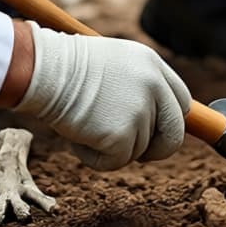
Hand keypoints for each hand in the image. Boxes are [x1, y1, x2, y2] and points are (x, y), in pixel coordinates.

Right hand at [14, 23, 190, 170]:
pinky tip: (78, 137)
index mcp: (152, 64)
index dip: (168, 121)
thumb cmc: (68, 67)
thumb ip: (137, 86)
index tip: (153, 132)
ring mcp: (140, 111)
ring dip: (112, 148)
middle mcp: (153, 86)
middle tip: (130, 149)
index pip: (179, 101)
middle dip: (157, 149)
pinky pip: (117, 162)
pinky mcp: (122, 135)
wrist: (46, 69)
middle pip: (174, 133)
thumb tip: (150, 120)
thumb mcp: (113, 64)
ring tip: (85, 124)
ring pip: (139, 150)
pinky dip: (95, 158)